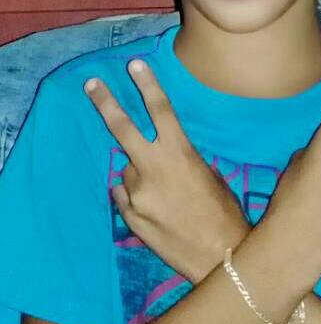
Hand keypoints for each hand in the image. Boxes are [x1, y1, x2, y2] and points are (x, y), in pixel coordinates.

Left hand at [84, 61, 249, 284]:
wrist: (220, 257)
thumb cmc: (225, 213)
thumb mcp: (211, 177)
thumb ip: (182, 160)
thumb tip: (165, 156)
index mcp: (181, 155)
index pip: (161, 111)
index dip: (147, 85)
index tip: (134, 65)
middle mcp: (154, 170)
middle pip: (123, 129)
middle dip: (105, 103)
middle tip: (91, 84)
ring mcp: (138, 195)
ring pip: (128, 172)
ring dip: (139, 174)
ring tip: (166, 194)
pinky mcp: (131, 219)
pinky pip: (125, 197)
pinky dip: (134, 196)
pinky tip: (155, 207)